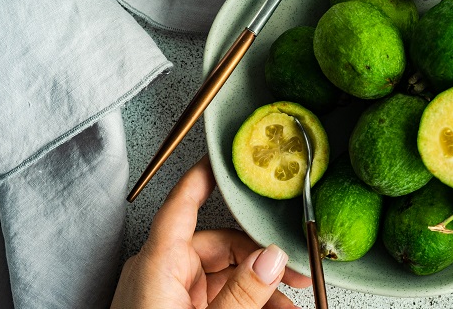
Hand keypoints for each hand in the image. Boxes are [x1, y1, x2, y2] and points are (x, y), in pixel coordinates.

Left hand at [111, 155, 311, 308]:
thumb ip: (242, 292)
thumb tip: (272, 258)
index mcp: (158, 264)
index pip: (183, 206)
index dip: (203, 177)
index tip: (224, 158)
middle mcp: (162, 274)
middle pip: (220, 246)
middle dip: (262, 262)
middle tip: (294, 274)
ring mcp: (169, 296)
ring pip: (226, 276)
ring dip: (262, 291)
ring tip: (292, 307)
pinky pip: (219, 298)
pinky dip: (247, 304)